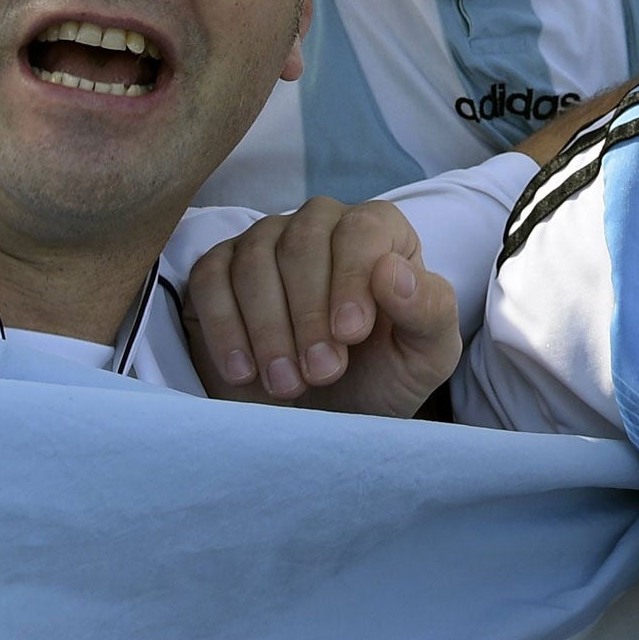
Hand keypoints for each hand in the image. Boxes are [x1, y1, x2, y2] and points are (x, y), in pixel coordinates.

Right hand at [181, 198, 460, 417]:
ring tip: (287, 384)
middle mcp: (319, 224)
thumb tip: (392, 270)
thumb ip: (429, 310)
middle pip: (303, 242)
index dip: (352, 279)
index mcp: (378, 231)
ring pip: (254, 260)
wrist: (329, 415)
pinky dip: (223, 327)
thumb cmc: (383, 376)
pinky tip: (243, 372)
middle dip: (309, 314)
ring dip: (269, 328)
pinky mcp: (218, 270)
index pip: (361, 230)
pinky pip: (210, 279)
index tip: (350, 334)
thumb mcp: (426, 356)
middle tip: (321, 373)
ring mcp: (264, 241)